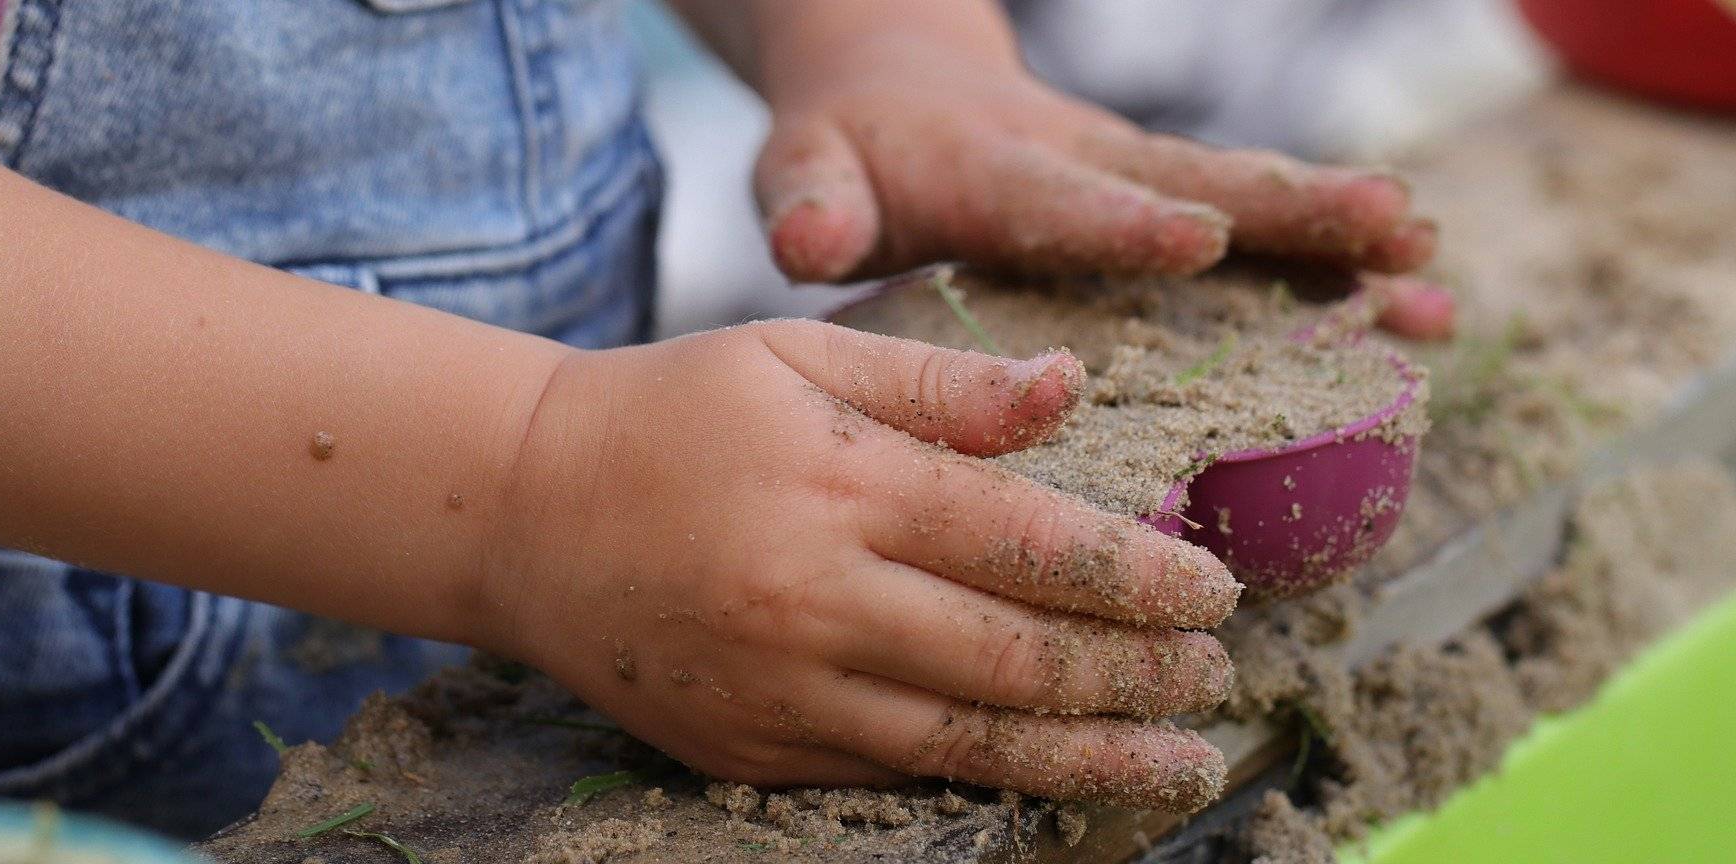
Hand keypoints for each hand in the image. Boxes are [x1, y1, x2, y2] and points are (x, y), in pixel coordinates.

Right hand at [477, 320, 1239, 809]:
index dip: (1141, 576)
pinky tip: (1054, 779)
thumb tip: (1073, 390)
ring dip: (1091, 757)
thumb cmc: (674, 413)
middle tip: (1212, 673)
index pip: (1031, 544)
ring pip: (970, 743)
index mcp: (843, 484)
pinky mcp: (750, 750)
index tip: (1214, 589)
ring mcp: (782, 689)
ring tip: (1177, 761)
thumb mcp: (799, 355)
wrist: (521, 512)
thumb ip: (941, 382)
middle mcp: (819, 598)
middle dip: (1137, 674)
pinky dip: (988, 783)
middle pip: (1018, 658)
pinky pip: (893, 777)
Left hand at [753, 31, 1454, 338]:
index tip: (1199, 237)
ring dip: (1342, 239)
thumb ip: (811, 201)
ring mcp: (1139, 183)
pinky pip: (1261, 235)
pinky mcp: (1168, 204)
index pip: (1065, 199)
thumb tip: (808, 239)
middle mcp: (1088, 166)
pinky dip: (1339, 268)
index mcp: (997, 172)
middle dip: (1295, 210)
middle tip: (1393, 226)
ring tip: (1435, 274)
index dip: (1127, 222)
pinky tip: (1423, 308)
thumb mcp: (808, 169)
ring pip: (1251, 207)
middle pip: (1200, 184)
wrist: (898, 85)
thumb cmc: (849, 151)